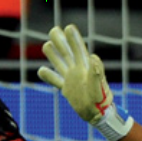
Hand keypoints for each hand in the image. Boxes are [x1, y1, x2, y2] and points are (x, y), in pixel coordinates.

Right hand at [37, 24, 133, 140]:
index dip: (74, 38)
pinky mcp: (67, 89)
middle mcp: (77, 70)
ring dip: (53, 55)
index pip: (78, 49)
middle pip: (67, 53)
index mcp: (86, 67)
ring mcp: (71, 79)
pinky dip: (48, 76)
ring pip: (60, 63)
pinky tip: (40, 70)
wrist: (98, 113)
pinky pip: (56, 80)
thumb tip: (93, 58)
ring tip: (46, 45)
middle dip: (61, 41)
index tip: (68, 27)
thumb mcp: (99, 86)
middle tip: (54, 30)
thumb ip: (96, 73)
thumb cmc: (101, 100)